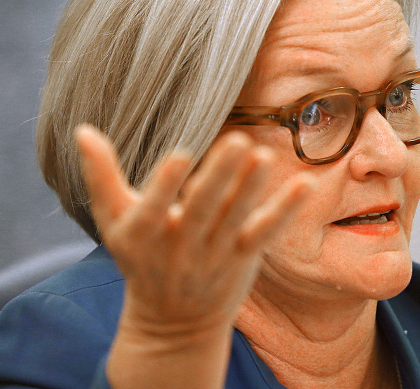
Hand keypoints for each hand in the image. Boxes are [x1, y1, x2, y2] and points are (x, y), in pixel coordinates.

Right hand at [75, 124, 313, 382]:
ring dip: (251, 188)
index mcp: (144, 235)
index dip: (164, 185)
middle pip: (203, 210)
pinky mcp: (244, 256)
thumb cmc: (140, 259)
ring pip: (236, 219)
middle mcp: (181, 247)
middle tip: (239, 141)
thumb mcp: (114, 222)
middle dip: (220, 178)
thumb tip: (82, 130)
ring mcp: (216, 253)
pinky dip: (285, 210)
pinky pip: (265, 232)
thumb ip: (101, 176)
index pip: (153, 209)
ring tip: (264, 156)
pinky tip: (304, 184)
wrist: (173, 322)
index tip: (180, 155)